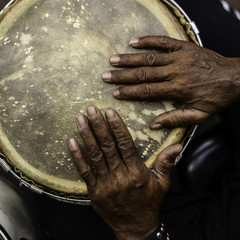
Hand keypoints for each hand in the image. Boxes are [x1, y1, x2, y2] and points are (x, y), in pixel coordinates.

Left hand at [69, 106, 181, 239]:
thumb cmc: (149, 202)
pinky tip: (71, 142)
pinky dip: (77, 157)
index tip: (110, 112)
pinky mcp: (94, 191)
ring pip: (94, 156)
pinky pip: (84, 172)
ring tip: (80, 119)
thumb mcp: (162, 183)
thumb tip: (177, 146)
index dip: (117, 127)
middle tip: (91, 109)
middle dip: (98, 126)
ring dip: (86, 136)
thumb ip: (166, 162)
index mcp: (136, 172)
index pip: (125, 145)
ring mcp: (105, 184)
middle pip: (107, 147)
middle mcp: (120, 176)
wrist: (135, 226)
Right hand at [102, 36, 239, 128]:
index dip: (129, 92)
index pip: (147, 91)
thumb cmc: (216, 98)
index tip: (115, 93)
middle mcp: (175, 72)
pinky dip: (147, 40)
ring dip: (129, 59)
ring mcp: (179, 58)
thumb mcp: (199, 116)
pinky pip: (163, 42)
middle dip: (122, 75)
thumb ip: (175, 119)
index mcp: (177, 90)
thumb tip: (153, 125)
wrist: (235, 77)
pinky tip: (133, 41)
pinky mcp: (184, 47)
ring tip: (113, 59)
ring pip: (149, 58)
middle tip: (105, 75)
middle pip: (143, 74)